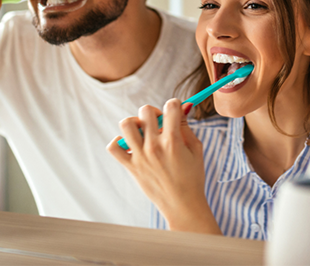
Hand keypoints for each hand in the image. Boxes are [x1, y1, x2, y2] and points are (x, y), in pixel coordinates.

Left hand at [107, 99, 221, 234]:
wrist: (183, 206)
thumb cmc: (192, 177)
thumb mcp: (195, 148)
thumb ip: (186, 126)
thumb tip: (182, 106)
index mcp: (172, 141)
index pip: (170, 107)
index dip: (174, 104)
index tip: (175, 109)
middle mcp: (154, 146)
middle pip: (145, 111)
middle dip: (154, 112)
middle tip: (159, 123)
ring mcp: (140, 156)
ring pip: (126, 124)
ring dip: (135, 122)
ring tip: (143, 131)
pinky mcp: (131, 167)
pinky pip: (114, 147)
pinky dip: (119, 141)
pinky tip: (131, 144)